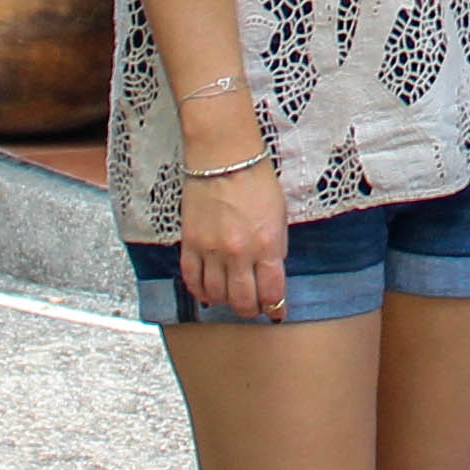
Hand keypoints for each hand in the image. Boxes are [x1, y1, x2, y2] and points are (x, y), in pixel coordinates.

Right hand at [177, 158, 291, 323]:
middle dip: (250, 310)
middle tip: (253, 307)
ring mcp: (213, 250)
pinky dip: (200, 291)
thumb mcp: (279, 216)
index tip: (275, 312)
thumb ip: (276, 249)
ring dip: (226, 302)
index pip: (272, 293)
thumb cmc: (256, 181)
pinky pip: (192, 280)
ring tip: (231, 297)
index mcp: (268, 244)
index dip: (275, 308)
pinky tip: (208, 291)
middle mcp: (240, 253)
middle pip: (243, 301)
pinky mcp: (191, 243)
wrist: (224, 157)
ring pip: (217, 295)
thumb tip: (271, 277)